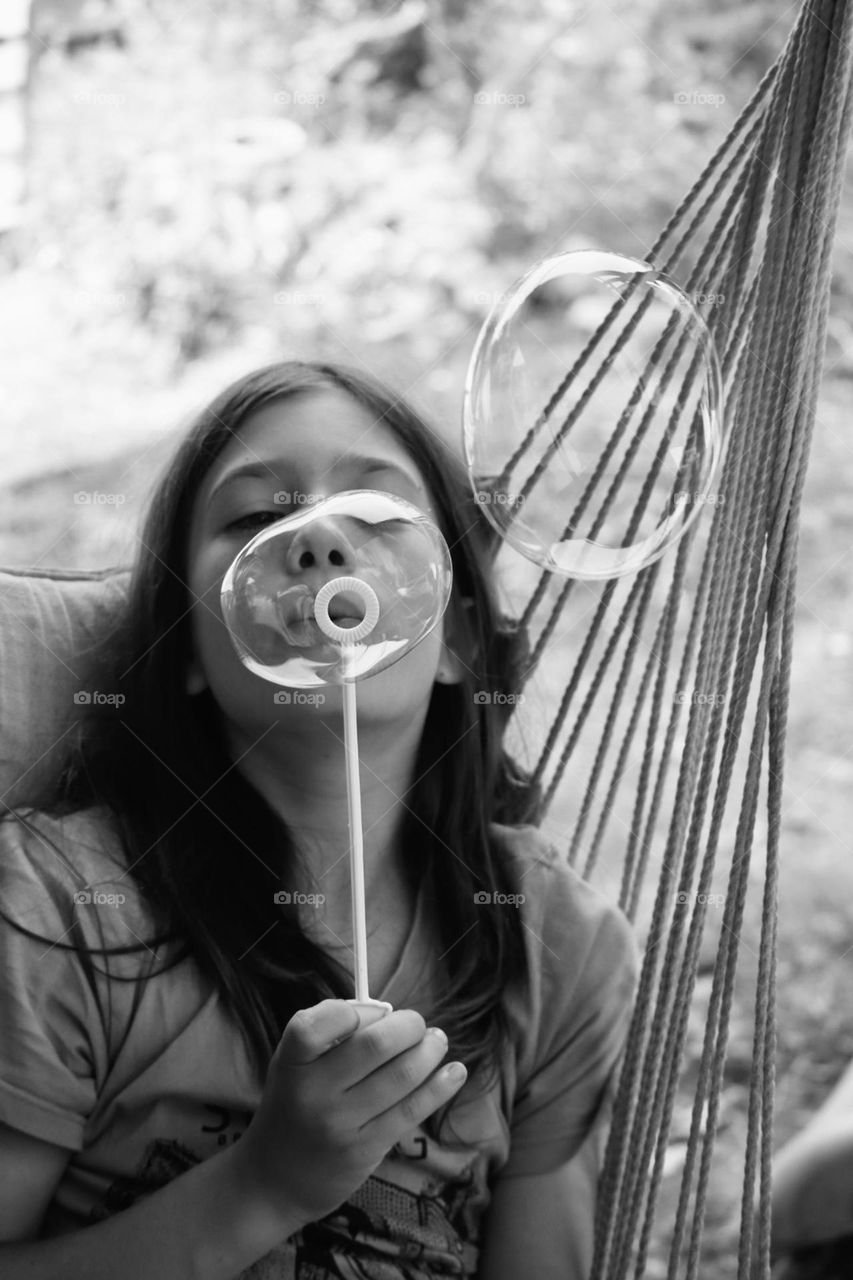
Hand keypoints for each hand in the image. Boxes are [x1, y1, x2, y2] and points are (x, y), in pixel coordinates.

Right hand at [231, 998, 466, 1224]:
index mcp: (291, 1062)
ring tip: (437, 1041)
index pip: (317, 1024)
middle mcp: (313, 1093)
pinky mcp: (366, 1150)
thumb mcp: (293, 1065)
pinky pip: (411, 1110)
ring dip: (430, 1050)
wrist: (275, 1179)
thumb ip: (330, 1035)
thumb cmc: (294, 1105)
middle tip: (417, 1024)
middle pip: (375, 1045)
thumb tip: (389, 1015)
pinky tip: (455, 1071)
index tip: (377, 1012)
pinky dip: (440, 1085)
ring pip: (402, 1075)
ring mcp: (341, 1124)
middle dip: (409, 1025)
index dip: (357, 1011)